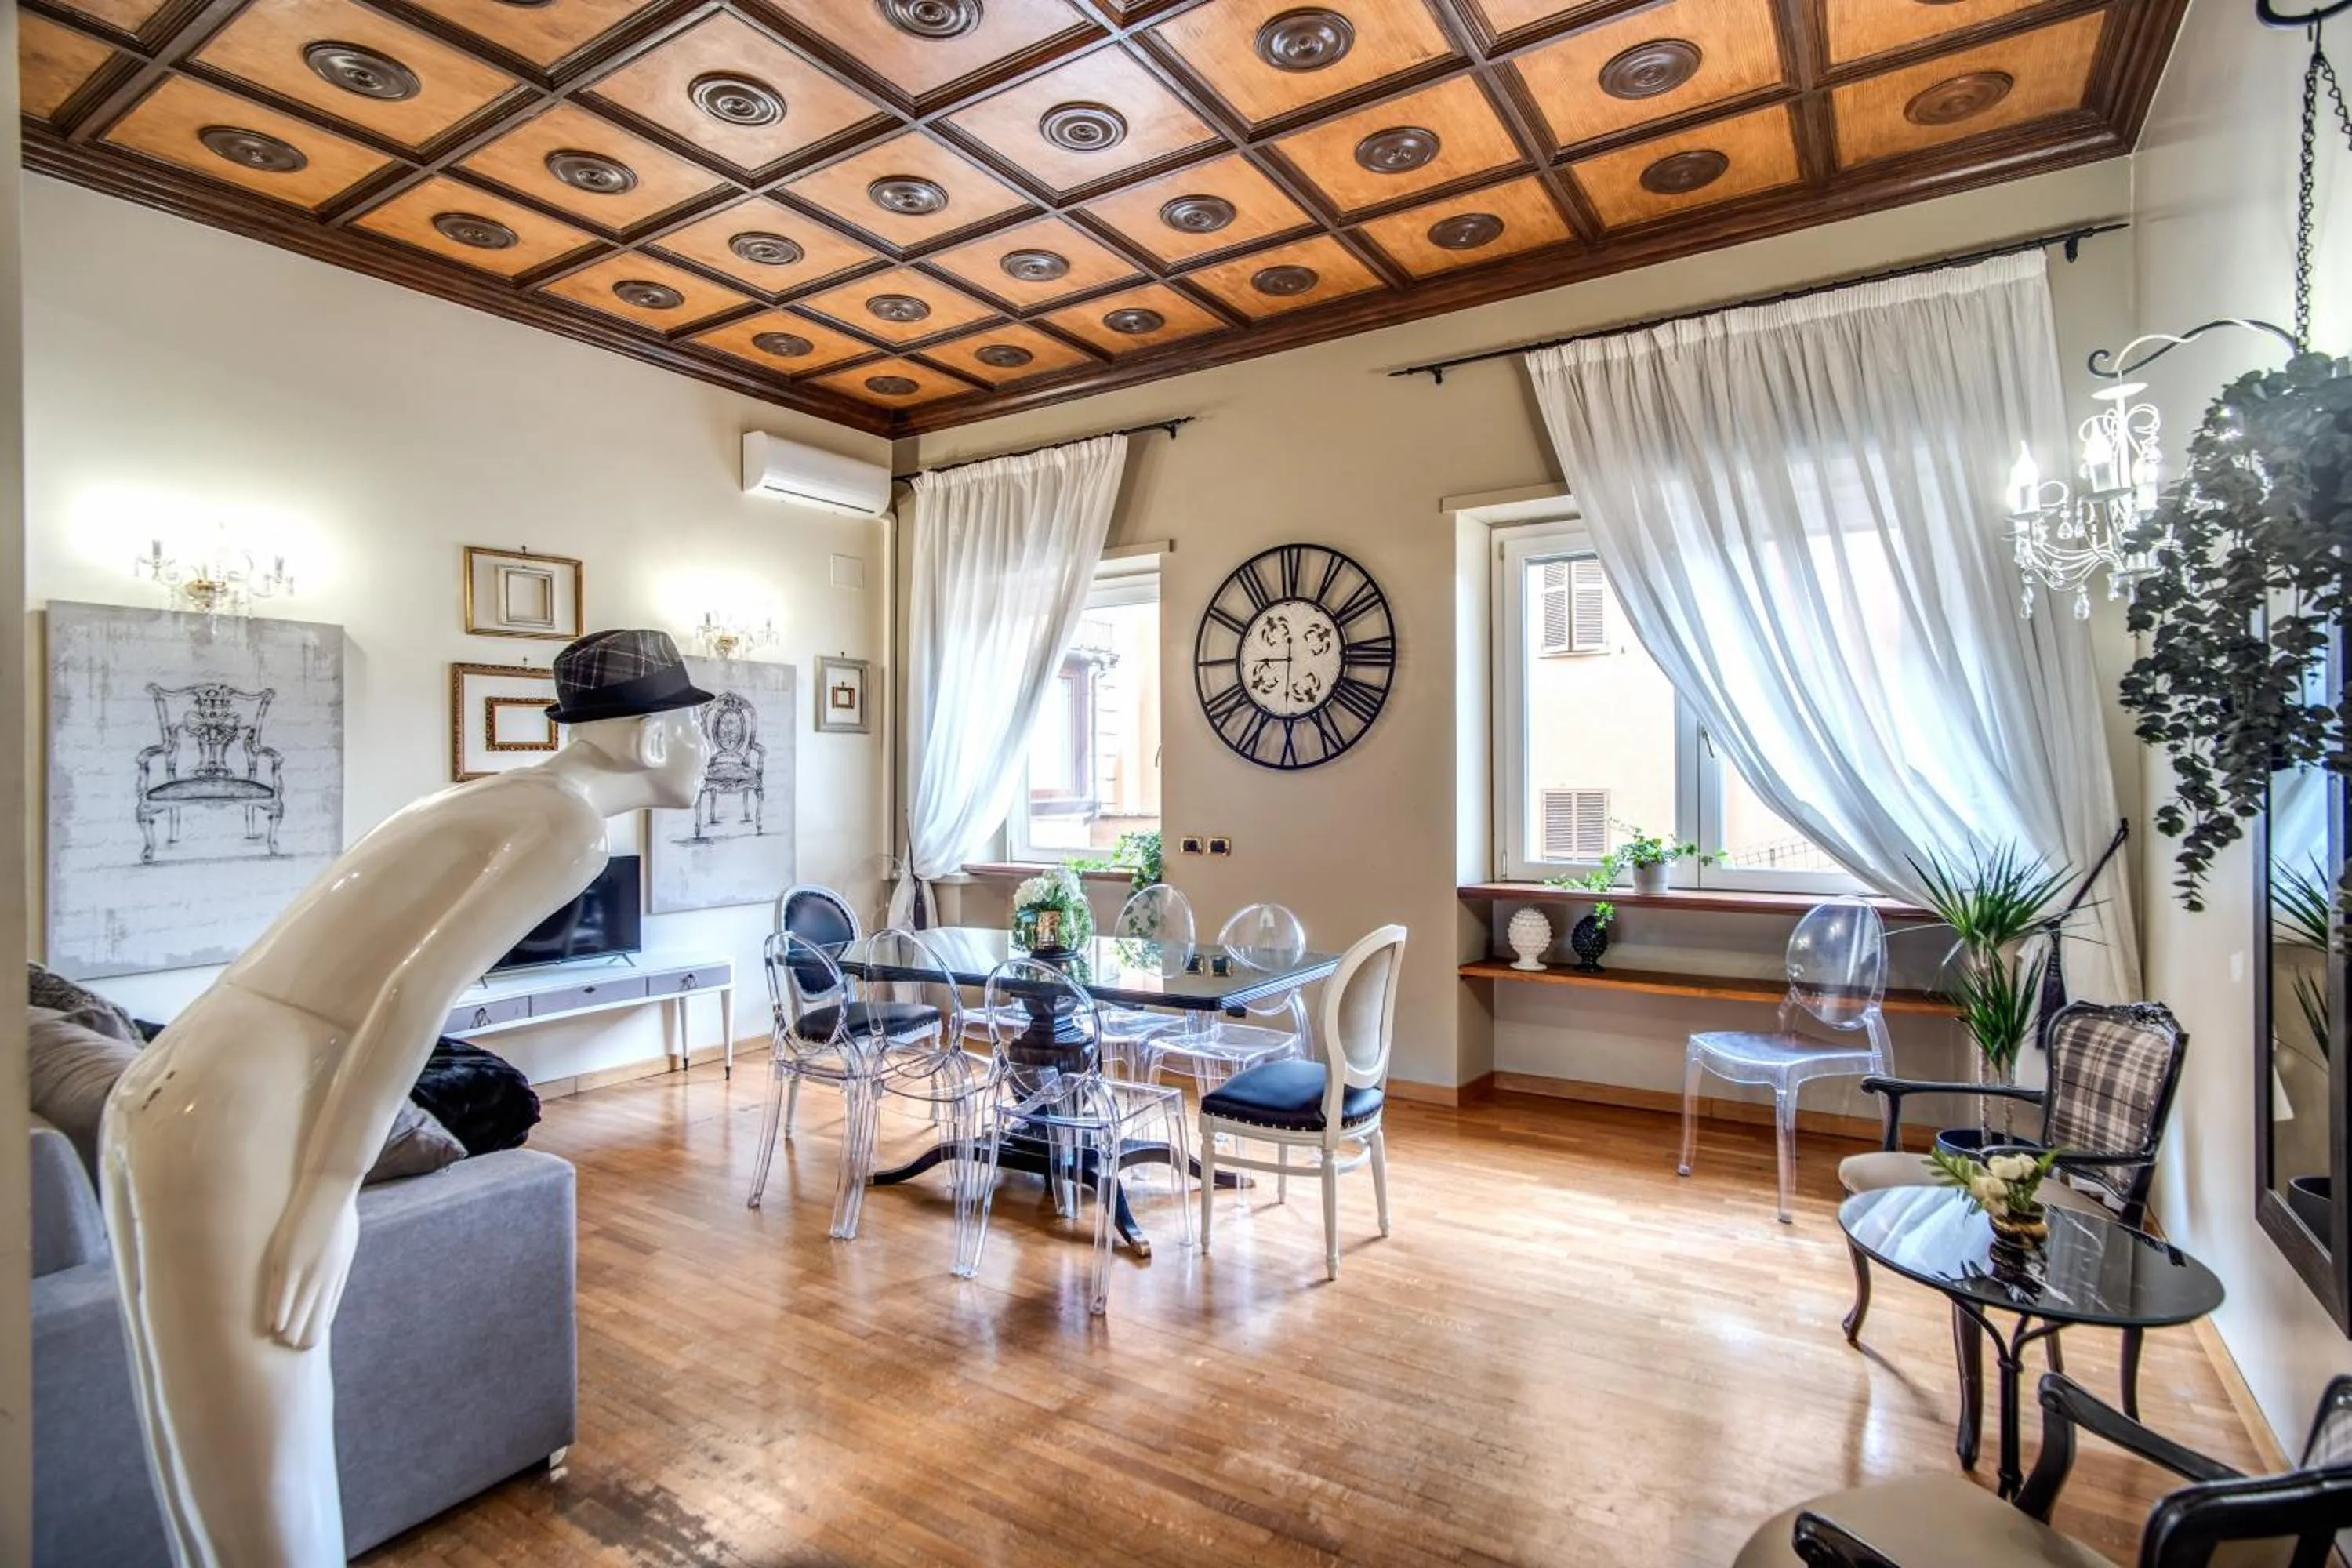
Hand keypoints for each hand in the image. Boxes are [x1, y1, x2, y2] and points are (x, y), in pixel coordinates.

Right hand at [261, 1184, 359, 1350]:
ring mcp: (307, 1272)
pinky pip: (282, 1297)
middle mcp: (325, 1278)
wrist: (332, 1189)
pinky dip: (277, 1314)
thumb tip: (334, 1269)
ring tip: (277, 1342)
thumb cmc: (340, 1211)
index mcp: (337, 1273)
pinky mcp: (289, 1263)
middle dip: (301, 1336)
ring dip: (287, 1331)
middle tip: (290, 1345)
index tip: (307, 1334)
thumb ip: (338, 1258)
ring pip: (297, 1315)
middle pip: (314, 1321)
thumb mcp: (346, 1240)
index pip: (327, 1311)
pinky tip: (272, 1327)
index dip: (315, 1325)